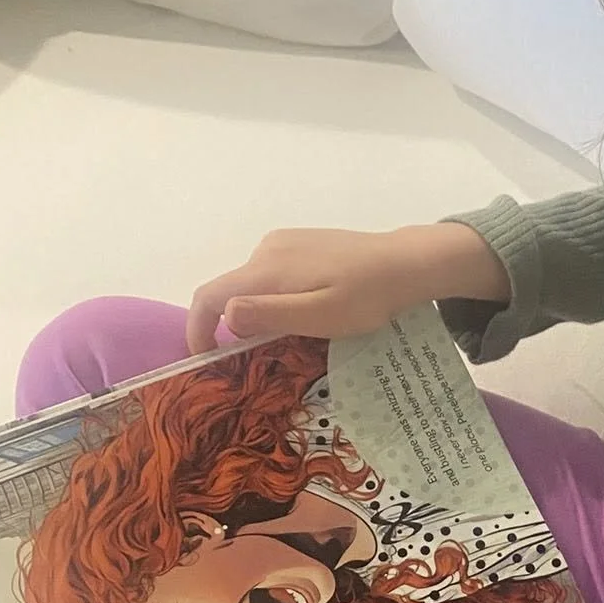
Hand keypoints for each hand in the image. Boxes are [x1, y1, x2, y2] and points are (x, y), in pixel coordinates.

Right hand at [186, 223, 509, 352]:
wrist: (406, 263)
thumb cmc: (367, 296)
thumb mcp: (320, 315)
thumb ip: (271, 314)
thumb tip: (226, 314)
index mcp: (266, 269)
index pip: (209, 296)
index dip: (197, 328)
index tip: (203, 359)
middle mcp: (267, 250)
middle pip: (230, 290)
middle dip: (231, 325)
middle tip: (253, 358)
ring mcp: (285, 242)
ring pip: (253, 283)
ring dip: (257, 311)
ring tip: (285, 339)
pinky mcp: (303, 242)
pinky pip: (273, 273)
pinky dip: (274, 297)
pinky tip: (304, 311)